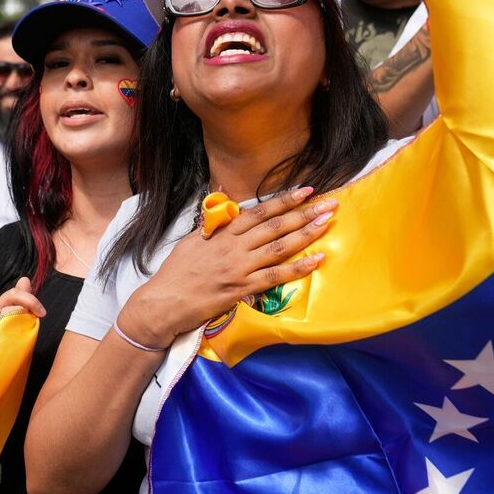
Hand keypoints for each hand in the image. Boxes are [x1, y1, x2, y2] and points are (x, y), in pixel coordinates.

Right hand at [0, 276, 45, 341]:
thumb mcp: (22, 319)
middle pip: (10, 298)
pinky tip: (11, 338)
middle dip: (28, 306)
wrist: (4, 368)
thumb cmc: (13, 343)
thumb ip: (23, 299)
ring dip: (19, 320)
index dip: (30, 299)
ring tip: (23, 332)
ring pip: (6, 312)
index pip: (13, 293)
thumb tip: (24, 279)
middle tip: (38, 317)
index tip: (42, 312)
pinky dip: (8, 330)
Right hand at [117, 187, 335, 348]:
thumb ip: (213, 221)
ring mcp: (238, 268)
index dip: (284, 200)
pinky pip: (275, 277)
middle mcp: (233, 247)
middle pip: (274, 226)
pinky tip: (316, 260)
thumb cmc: (176, 272)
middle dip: (304, 213)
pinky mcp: (241, 290)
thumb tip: (222, 196)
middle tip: (329, 204)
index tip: (306, 190)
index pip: (259, 212)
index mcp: (222, 233)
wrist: (164, 303)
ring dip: (305, 234)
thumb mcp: (191, 239)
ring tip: (326, 223)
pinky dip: (297, 268)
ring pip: (278, 248)